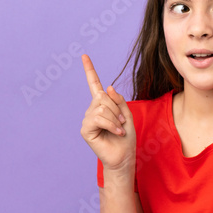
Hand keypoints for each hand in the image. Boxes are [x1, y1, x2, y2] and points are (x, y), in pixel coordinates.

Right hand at [80, 54, 134, 171]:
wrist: (124, 156)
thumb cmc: (126, 138)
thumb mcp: (127, 114)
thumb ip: (119, 100)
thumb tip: (107, 87)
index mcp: (102, 105)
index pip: (94, 85)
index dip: (89, 70)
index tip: (84, 56)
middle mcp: (92, 110)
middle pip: (103, 97)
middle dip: (116, 108)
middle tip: (121, 123)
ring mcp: (87, 119)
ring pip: (102, 107)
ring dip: (115, 118)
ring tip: (119, 129)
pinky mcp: (85, 129)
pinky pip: (99, 118)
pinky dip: (111, 125)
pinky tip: (117, 133)